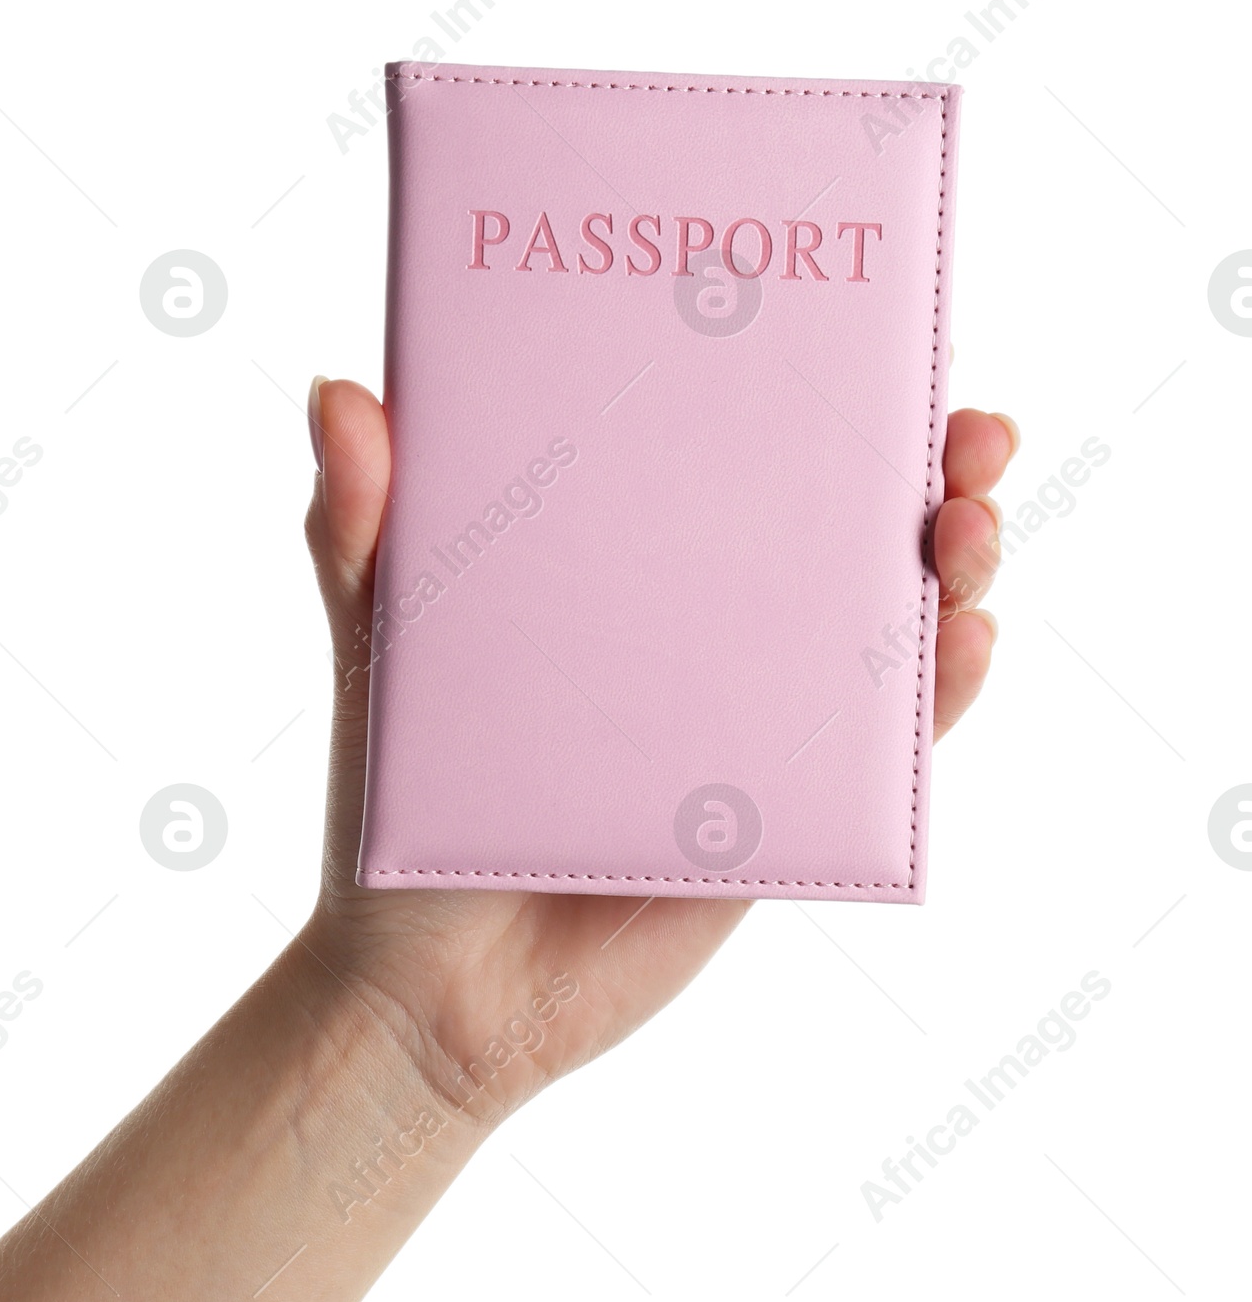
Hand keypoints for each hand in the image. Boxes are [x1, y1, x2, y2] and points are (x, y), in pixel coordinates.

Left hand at [301, 379, 1015, 1122]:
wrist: (430, 982)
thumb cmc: (398, 793)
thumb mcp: (378, 642)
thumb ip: (356, 526)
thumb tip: (336, 388)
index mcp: (620, 550)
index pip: (729, 441)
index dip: (807, 380)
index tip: (860, 320)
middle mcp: (702, 613)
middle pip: (838, 514)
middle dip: (924, 458)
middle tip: (962, 426)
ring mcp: (752, 704)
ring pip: (886, 613)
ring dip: (955, 558)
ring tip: (965, 525)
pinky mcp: (782, 801)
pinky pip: (885, 741)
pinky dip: (941, 689)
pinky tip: (961, 643)